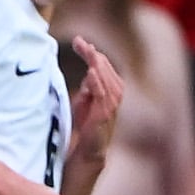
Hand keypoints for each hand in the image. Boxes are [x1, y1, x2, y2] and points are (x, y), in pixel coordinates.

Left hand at [63, 36, 128, 179]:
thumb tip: (90, 72)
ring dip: (96, 64)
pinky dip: (97, 83)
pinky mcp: (104, 116)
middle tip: (80, 42)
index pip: (103, 67)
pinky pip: (103, 96)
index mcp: (111, 91)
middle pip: (106, 70)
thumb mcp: (84, 102)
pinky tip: (91, 71)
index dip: (92, 54)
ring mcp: (111, 106)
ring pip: (106, 80)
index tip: (79, 41)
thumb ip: (88, 88)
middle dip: (93, 54)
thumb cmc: (86, 127)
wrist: (88, 153)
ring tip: (87, 51)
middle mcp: (115, 96)